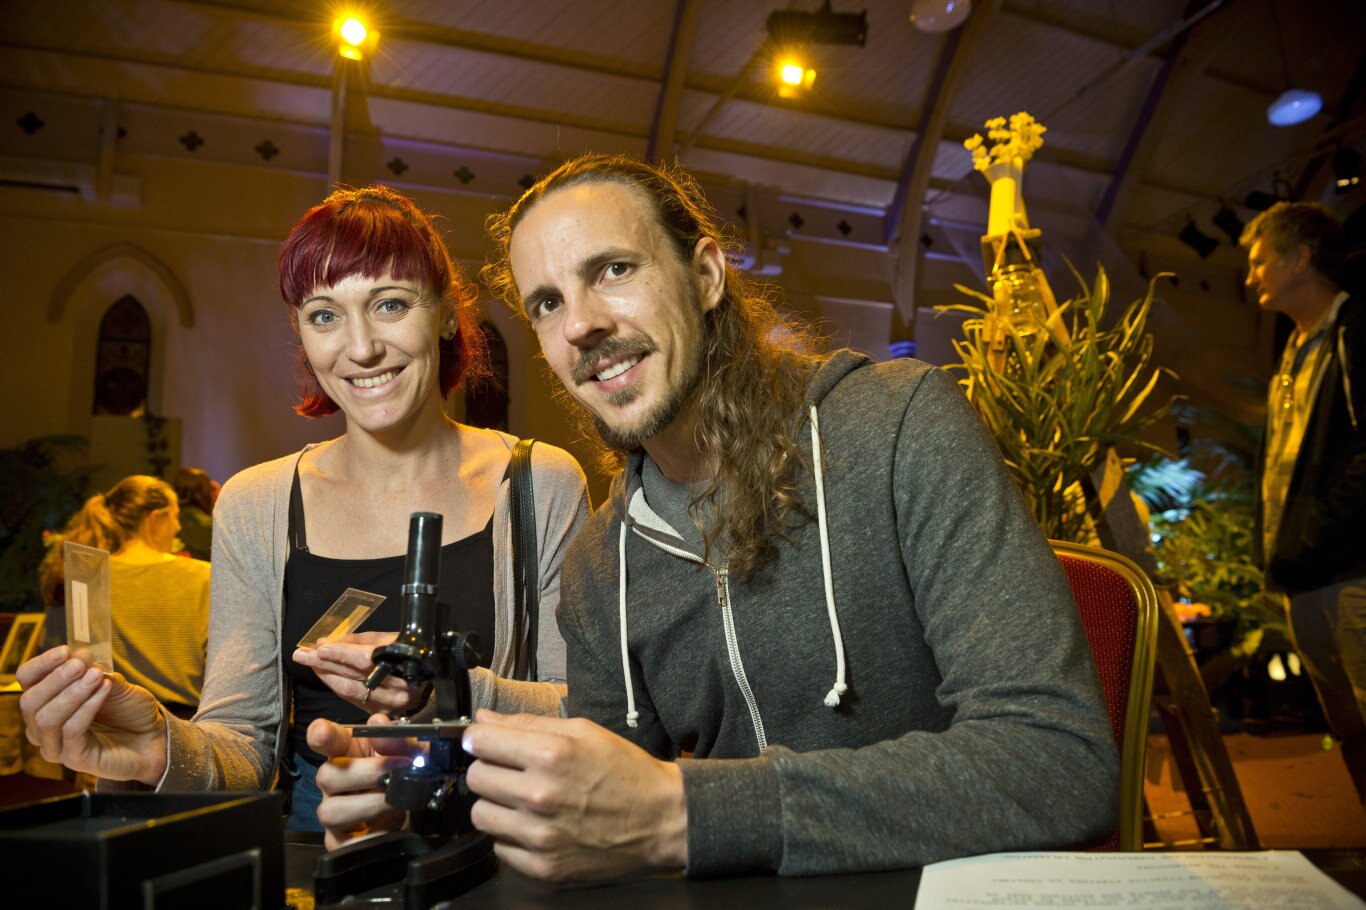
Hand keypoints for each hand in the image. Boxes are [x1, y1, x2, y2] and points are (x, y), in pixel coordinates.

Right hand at [17, 645, 167, 784]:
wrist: (154, 738)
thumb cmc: (129, 710)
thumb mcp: (112, 683)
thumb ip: (94, 671)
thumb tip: (78, 654)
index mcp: (48, 701)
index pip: (27, 680)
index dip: (41, 665)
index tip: (64, 651)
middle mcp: (44, 726)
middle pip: (30, 702)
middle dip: (55, 680)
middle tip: (80, 665)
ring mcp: (57, 746)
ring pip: (46, 719)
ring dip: (71, 693)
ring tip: (96, 676)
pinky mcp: (74, 759)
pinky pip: (71, 731)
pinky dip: (87, 707)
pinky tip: (105, 690)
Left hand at [292, 632, 424, 715]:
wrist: (423, 683)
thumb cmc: (405, 655)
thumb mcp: (387, 639)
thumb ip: (357, 641)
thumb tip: (328, 641)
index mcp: (403, 662)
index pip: (367, 660)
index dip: (343, 654)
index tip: (321, 648)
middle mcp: (397, 686)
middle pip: (354, 676)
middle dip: (325, 664)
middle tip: (303, 654)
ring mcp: (388, 702)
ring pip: (350, 689)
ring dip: (326, 675)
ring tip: (308, 662)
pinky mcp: (379, 711)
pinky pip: (351, 698)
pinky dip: (334, 684)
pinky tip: (323, 674)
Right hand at [309, 716, 422, 850]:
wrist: (416, 814)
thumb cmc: (406, 776)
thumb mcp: (412, 754)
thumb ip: (399, 739)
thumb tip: (380, 725)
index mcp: (347, 753)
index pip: (324, 739)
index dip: (321, 735)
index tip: (324, 732)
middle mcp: (335, 782)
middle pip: (326, 776)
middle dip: (365, 773)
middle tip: (395, 770)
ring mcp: (334, 813)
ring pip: (331, 812)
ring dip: (370, 805)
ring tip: (397, 802)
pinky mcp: (341, 842)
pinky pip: (346, 844)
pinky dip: (372, 836)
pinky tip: (391, 827)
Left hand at [462, 709, 686, 882]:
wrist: (662, 820)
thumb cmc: (626, 773)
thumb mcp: (584, 732)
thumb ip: (529, 724)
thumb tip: (484, 720)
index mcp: (551, 754)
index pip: (478, 741)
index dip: (478, 738)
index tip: (485, 741)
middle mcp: (540, 796)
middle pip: (475, 778)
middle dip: (489, 769)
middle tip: (513, 770)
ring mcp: (540, 836)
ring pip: (480, 815)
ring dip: (496, 804)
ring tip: (523, 800)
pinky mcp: (543, 868)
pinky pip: (500, 847)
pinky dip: (512, 835)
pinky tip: (536, 825)